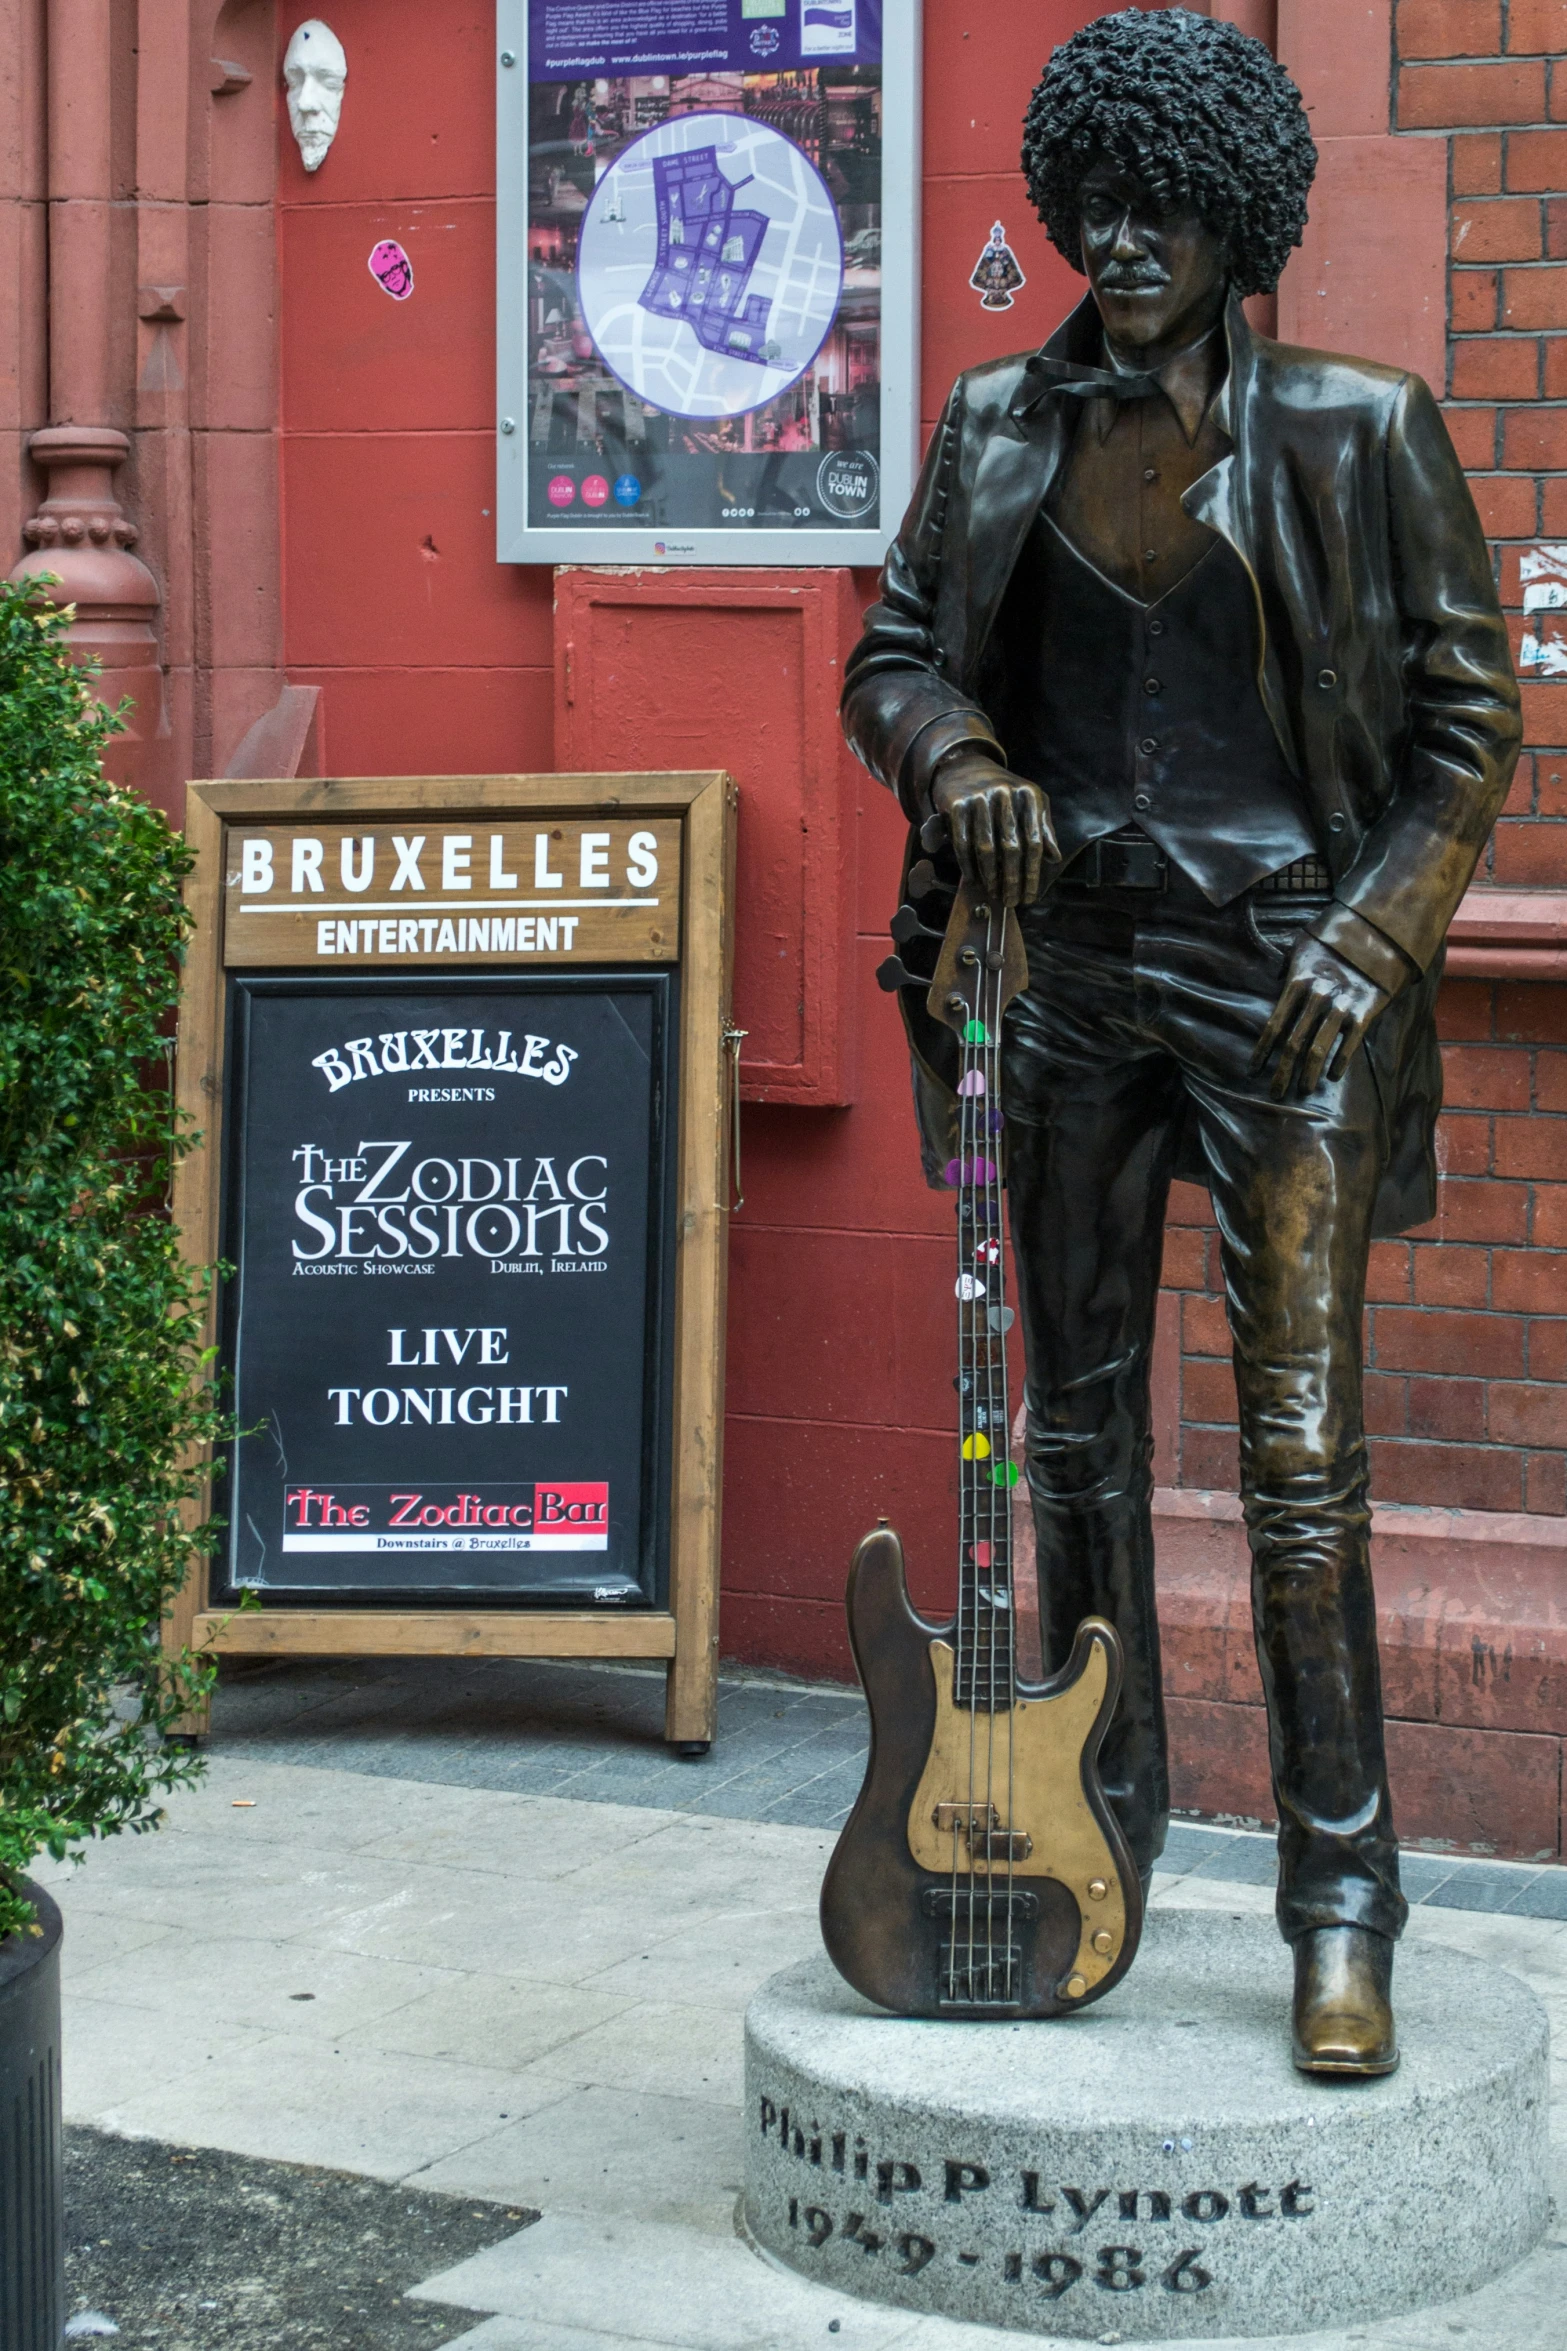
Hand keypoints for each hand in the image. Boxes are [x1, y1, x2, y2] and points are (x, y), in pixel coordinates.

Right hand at [929, 754, 1058, 907]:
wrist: (964, 768)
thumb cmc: (1003, 792)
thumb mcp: (1030, 803)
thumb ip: (1044, 828)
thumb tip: (1054, 857)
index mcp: (1028, 795)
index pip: (1034, 841)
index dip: (1033, 873)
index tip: (1031, 895)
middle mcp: (1005, 794)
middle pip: (1011, 848)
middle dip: (1012, 880)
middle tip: (1012, 901)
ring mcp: (979, 799)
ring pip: (986, 848)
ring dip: (991, 877)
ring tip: (994, 894)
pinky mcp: (957, 805)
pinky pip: (963, 843)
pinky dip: (968, 865)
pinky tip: (975, 880)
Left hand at [1252, 935, 1389, 1099]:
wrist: (1382, 931)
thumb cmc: (1339, 937)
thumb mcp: (1305, 941)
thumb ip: (1287, 961)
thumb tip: (1277, 977)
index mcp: (1298, 982)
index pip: (1274, 1024)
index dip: (1263, 1050)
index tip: (1254, 1069)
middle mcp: (1316, 997)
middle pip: (1293, 1043)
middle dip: (1282, 1071)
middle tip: (1275, 1093)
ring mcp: (1341, 1005)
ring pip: (1317, 1049)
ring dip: (1307, 1074)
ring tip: (1302, 1090)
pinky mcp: (1365, 1011)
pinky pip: (1349, 1044)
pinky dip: (1339, 1062)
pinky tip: (1333, 1076)